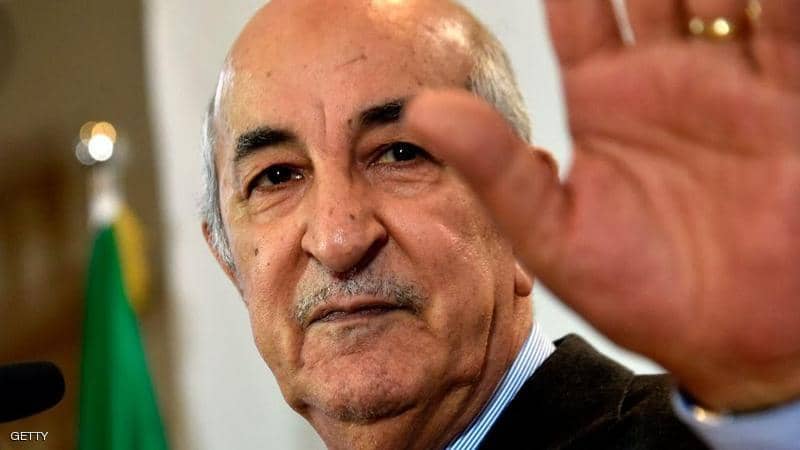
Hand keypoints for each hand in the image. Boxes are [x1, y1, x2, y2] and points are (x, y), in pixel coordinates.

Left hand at [406, 0, 799, 410]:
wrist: (735, 340)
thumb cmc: (644, 295)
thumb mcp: (554, 234)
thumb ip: (494, 169)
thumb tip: (418, 110)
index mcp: (606, 99)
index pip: (579, 8)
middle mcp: (667, 78)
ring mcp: (734, 82)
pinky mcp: (792, 99)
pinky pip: (788, 25)